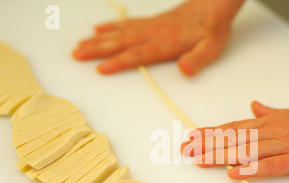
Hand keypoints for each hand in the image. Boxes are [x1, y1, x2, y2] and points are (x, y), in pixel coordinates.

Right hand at [72, 0, 243, 75]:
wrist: (213, 6)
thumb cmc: (211, 30)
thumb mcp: (210, 48)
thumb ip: (196, 60)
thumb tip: (184, 70)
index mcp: (164, 43)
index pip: (137, 54)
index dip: (118, 62)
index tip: (99, 67)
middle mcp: (152, 34)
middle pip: (120, 42)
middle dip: (96, 49)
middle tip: (76, 55)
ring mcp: (149, 27)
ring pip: (119, 33)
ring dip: (98, 39)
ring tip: (80, 44)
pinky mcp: (151, 22)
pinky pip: (126, 24)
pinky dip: (111, 27)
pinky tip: (100, 29)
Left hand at [181, 87, 288, 178]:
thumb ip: (272, 111)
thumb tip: (254, 105)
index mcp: (272, 121)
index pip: (235, 126)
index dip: (212, 132)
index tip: (192, 136)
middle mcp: (273, 131)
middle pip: (235, 138)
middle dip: (207, 144)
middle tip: (185, 149)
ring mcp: (285, 144)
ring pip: (247, 150)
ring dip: (221, 156)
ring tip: (199, 160)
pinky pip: (272, 166)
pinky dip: (252, 170)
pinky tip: (234, 174)